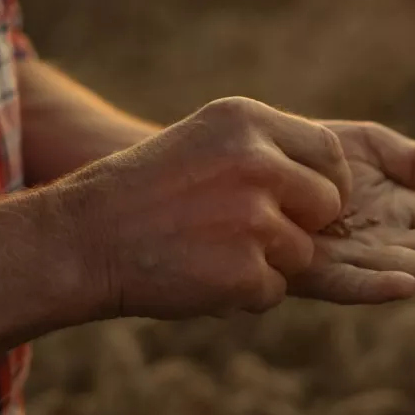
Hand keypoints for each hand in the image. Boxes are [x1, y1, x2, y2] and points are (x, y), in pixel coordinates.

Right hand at [50, 97, 350, 320]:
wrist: (83, 239)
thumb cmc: (145, 191)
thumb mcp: (205, 140)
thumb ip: (266, 149)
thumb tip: (331, 177)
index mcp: (246, 121)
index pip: (328, 153)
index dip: (325, 183)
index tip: (307, 203)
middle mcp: (256, 162)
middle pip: (327, 203)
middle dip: (302, 225)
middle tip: (252, 234)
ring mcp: (253, 218)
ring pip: (302, 252)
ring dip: (268, 262)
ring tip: (212, 251)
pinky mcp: (245, 270)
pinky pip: (274, 290)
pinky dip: (245, 294)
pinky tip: (201, 276)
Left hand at [288, 121, 414, 303]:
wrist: (240, 162)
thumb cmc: (304, 153)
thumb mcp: (369, 147)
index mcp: (397, 211)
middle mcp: (378, 241)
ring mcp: (347, 258)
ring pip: (403, 268)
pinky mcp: (310, 270)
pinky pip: (347, 282)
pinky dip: (378, 286)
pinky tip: (408, 286)